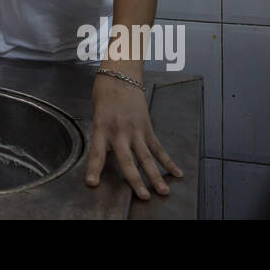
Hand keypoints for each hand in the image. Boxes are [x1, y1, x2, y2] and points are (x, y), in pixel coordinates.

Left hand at [84, 73, 182, 199]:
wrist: (121, 74)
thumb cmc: (104, 92)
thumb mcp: (96, 113)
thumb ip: (101, 134)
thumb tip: (106, 154)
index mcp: (101, 126)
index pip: (97, 152)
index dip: (94, 168)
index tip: (93, 183)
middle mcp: (119, 130)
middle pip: (128, 160)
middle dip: (135, 180)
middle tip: (143, 196)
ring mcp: (135, 129)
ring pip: (147, 157)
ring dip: (155, 176)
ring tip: (163, 191)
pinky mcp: (147, 127)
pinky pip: (158, 147)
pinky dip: (168, 161)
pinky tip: (177, 173)